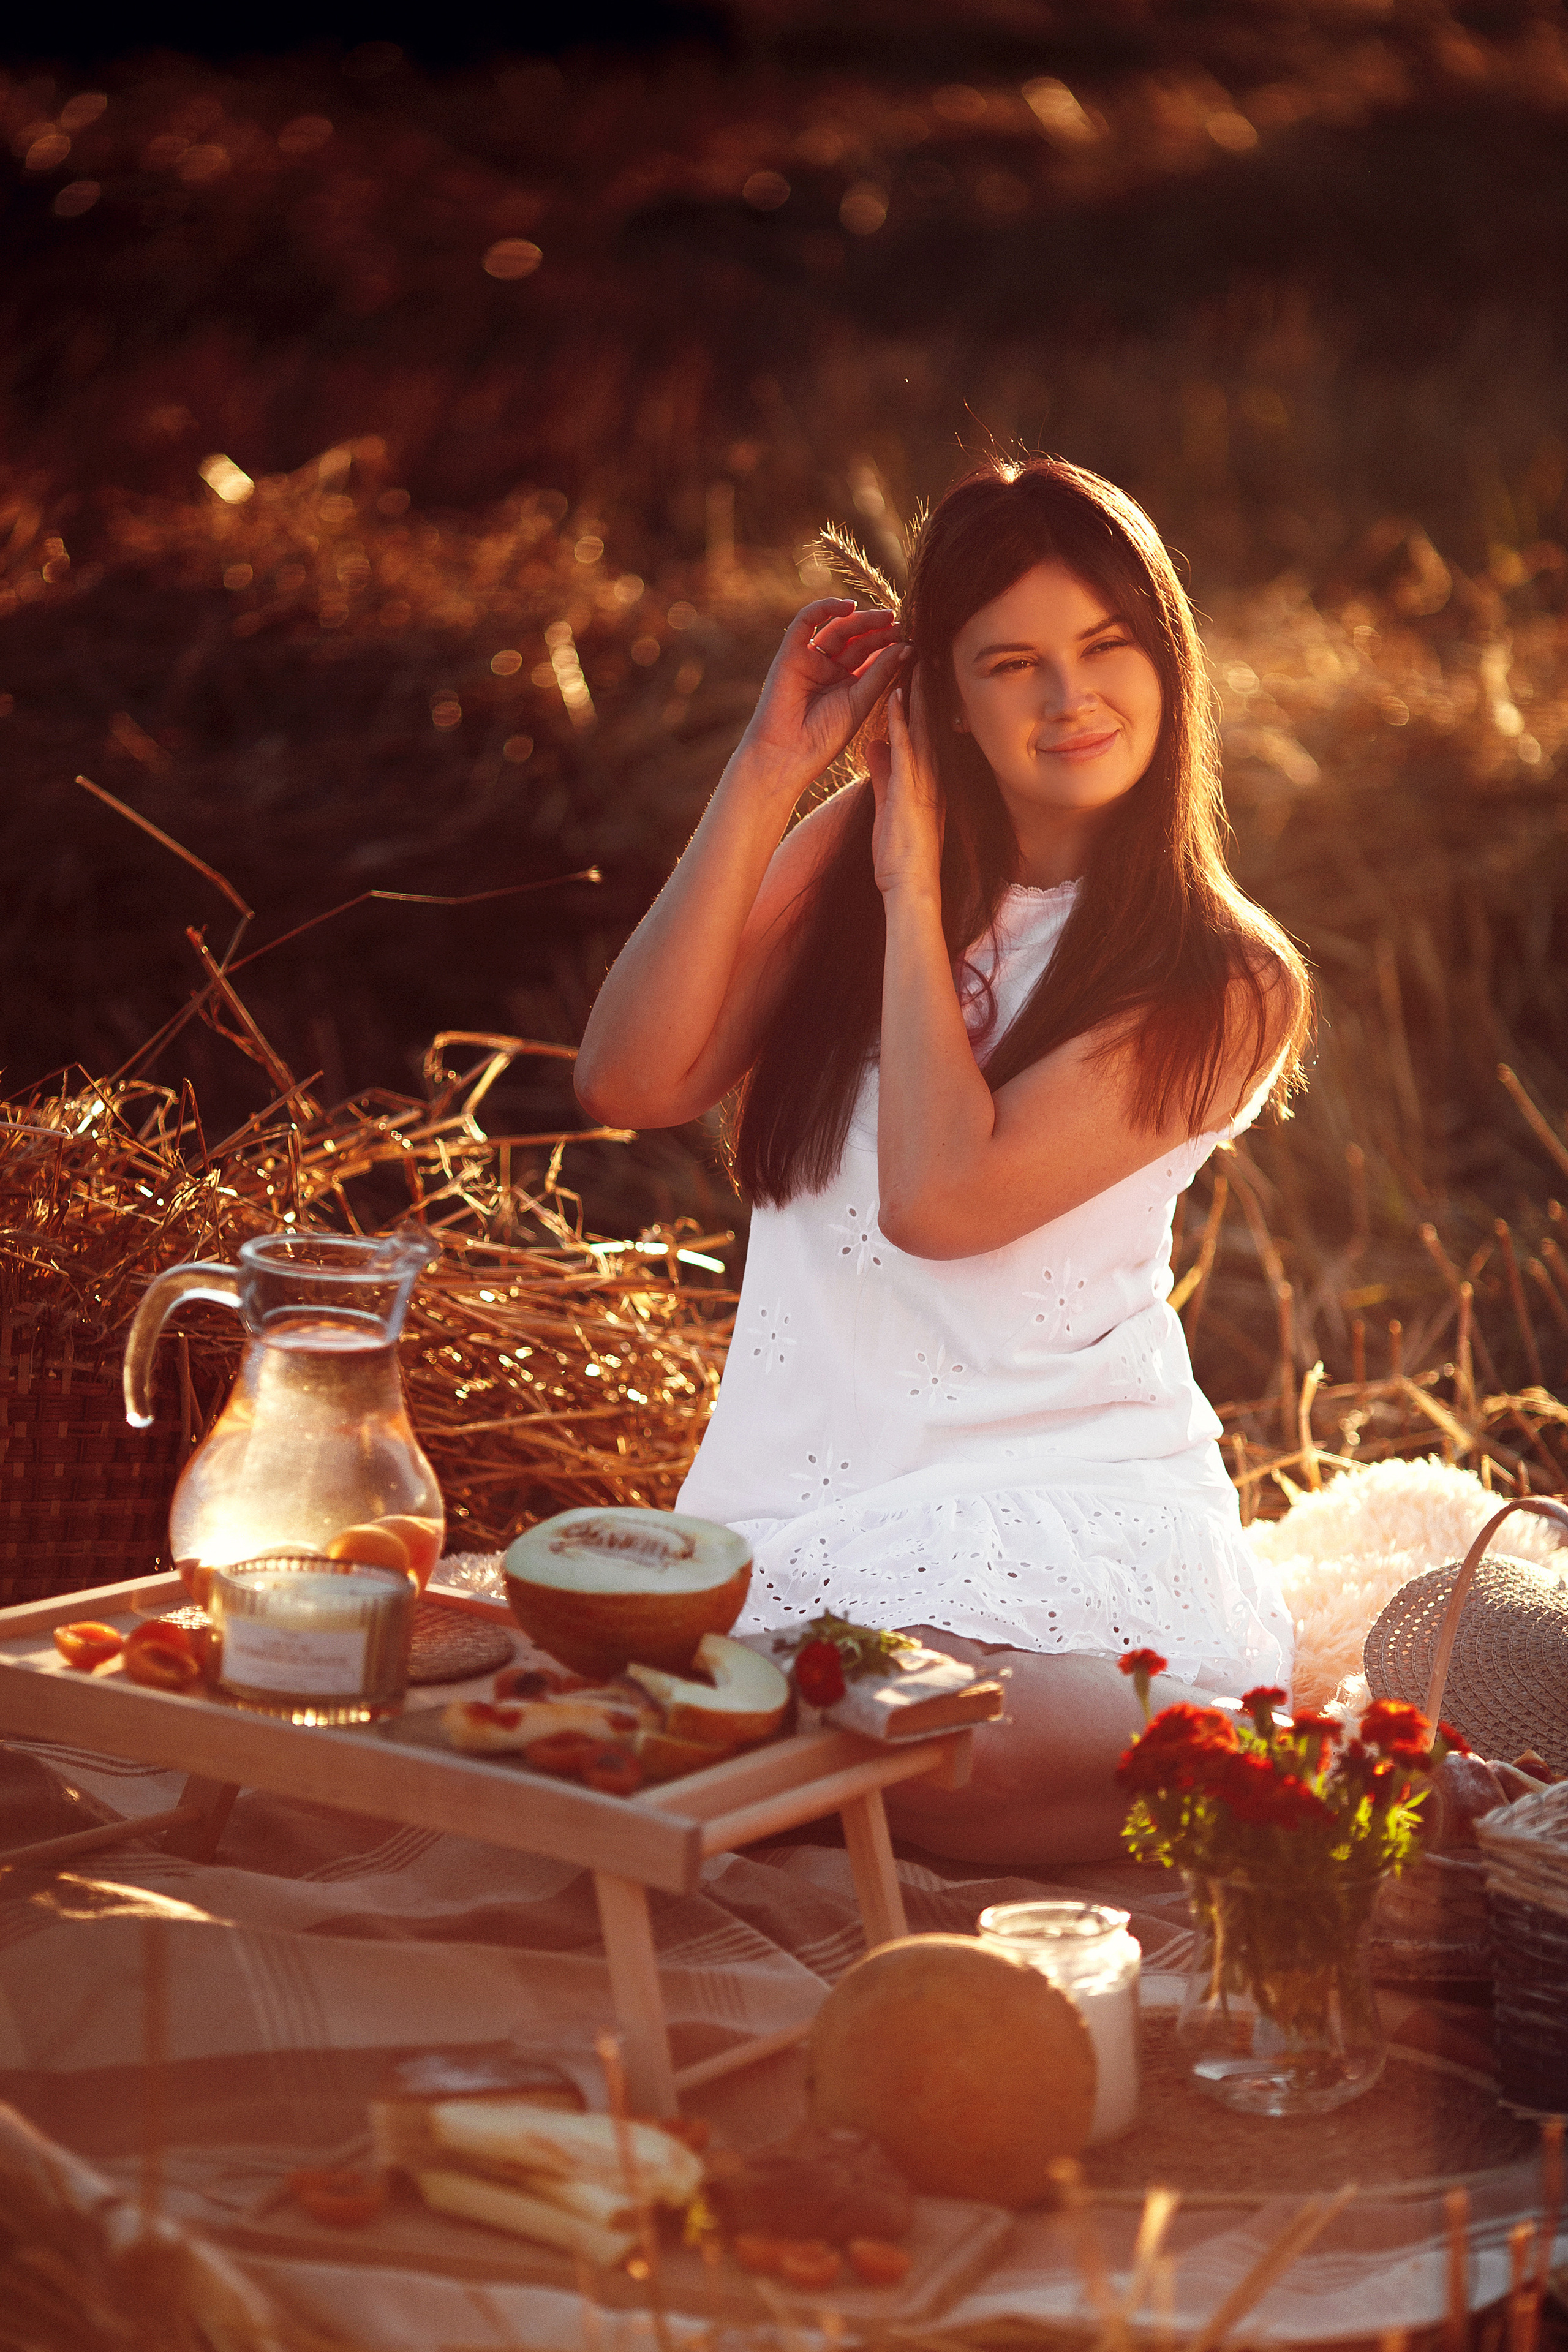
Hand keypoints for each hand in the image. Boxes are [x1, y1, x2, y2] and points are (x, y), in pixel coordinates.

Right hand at [737, 599, 906, 790]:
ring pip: (837, 629)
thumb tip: (907, 646)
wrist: (788, 754)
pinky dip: (824, 608)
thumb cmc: (825, 736)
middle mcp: (829, 669)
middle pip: (857, 639)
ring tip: (887, 617)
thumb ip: (880, 672)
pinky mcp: (790, 653)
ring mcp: (810, 659)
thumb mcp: (860, 701)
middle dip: (880, 630)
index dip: (890, 644)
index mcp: (847, 684)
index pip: (871, 655)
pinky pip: (805, 622)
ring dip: (861, 619)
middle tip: (903, 623)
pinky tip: (848, 606)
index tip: (913, 637)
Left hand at [868, 673, 942, 899]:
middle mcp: (932, 771)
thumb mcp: (889, 802)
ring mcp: (924, 778)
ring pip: (922, 723)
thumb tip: (874, 744)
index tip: (919, 665)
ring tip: (914, 653)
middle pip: (930, 718)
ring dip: (917, 688)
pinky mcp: (911, 787)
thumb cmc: (901, 850)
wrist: (910, 882)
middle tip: (925, 646)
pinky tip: (895, 692)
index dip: (923, 696)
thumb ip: (883, 771)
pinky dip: (900, 718)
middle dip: (927, 682)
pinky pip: (906, 745)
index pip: (927, 727)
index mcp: (929, 775)